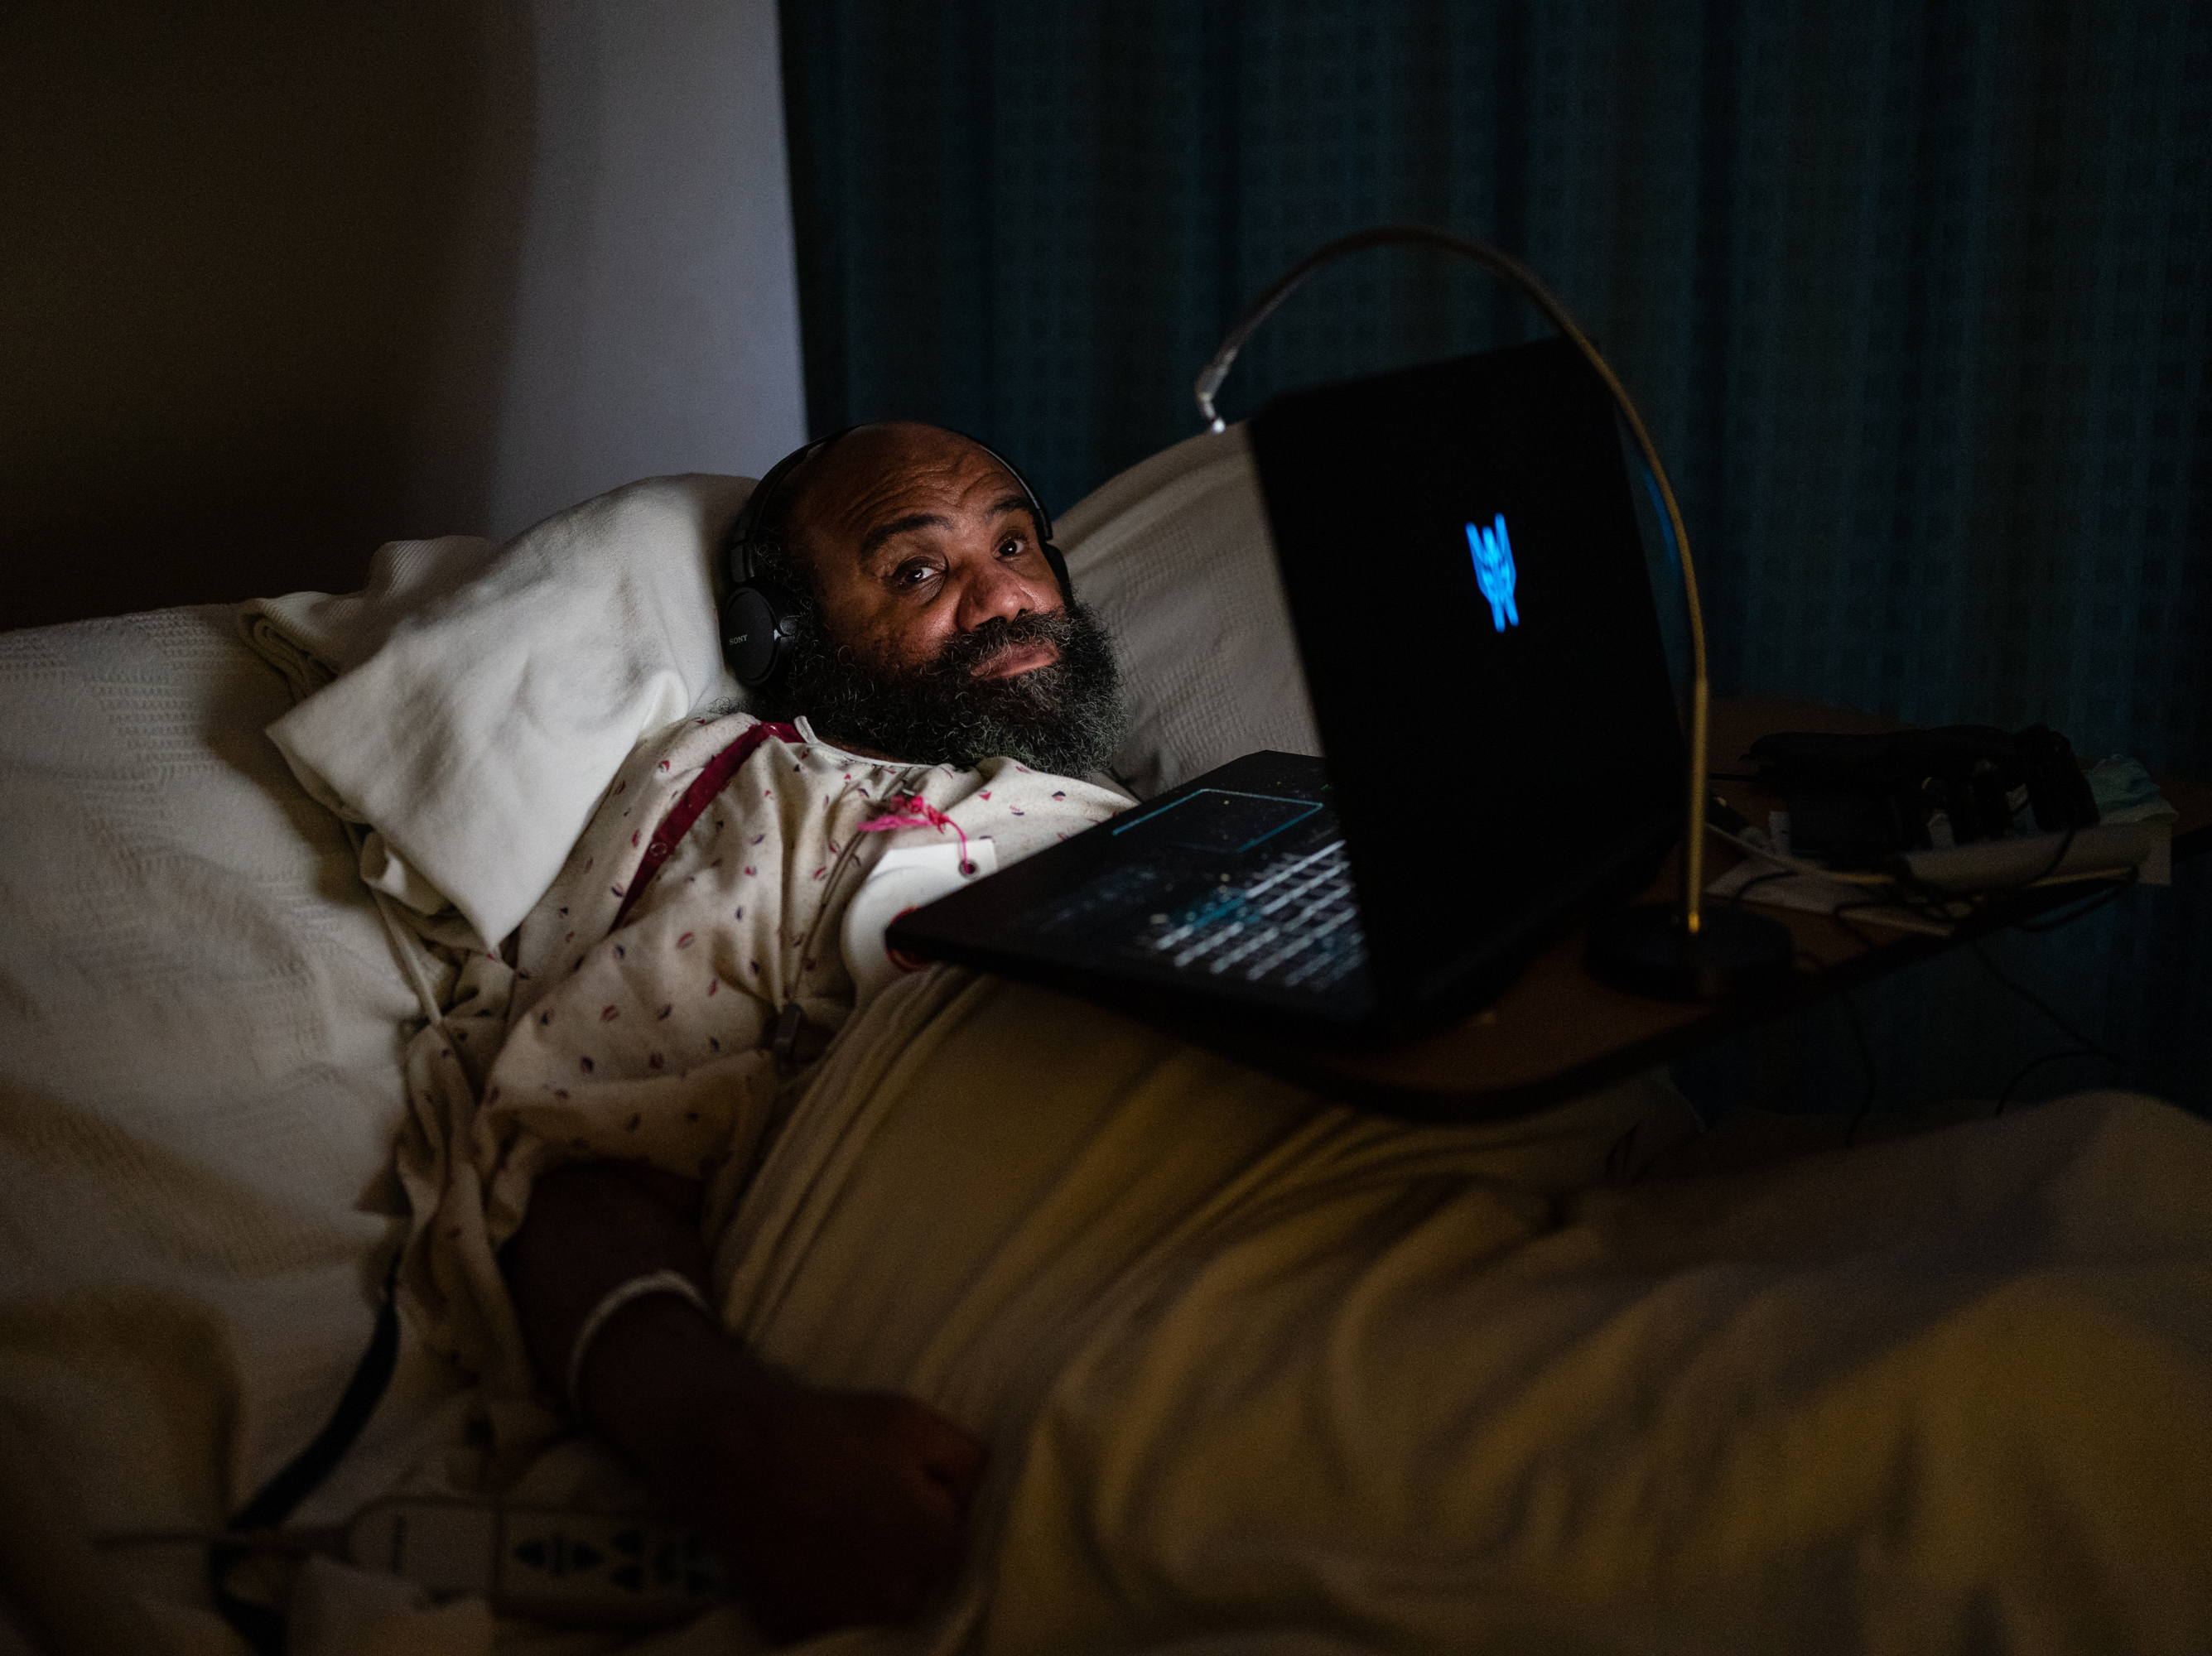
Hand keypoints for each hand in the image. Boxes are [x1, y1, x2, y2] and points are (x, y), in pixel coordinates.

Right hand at [582, 1302, 986, 1640]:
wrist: (733, 1450)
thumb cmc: (831, 1428)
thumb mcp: (919, 1422)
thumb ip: (973, 1466)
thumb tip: (985, 1499)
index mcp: (936, 1549)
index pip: (967, 1546)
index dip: (943, 1514)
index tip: (921, 1491)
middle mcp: (897, 1601)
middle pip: (929, 1584)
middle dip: (914, 1550)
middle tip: (878, 1507)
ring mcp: (845, 1623)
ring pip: (884, 1608)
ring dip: (877, 1578)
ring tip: (845, 1529)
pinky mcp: (798, 1634)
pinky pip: (836, 1621)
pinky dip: (833, 1596)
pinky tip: (815, 1552)